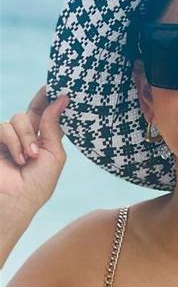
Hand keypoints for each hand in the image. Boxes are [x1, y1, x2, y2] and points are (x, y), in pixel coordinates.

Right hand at [0, 86, 69, 215]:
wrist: (17, 200)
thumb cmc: (38, 184)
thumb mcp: (54, 154)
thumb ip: (53, 126)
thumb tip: (62, 99)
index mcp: (41, 138)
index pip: (44, 112)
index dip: (48, 98)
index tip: (57, 86)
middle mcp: (24, 136)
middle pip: (30, 113)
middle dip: (34, 130)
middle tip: (36, 151)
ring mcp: (7, 138)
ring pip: (16, 119)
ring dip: (24, 140)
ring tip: (27, 160)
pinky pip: (3, 128)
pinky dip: (12, 142)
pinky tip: (17, 159)